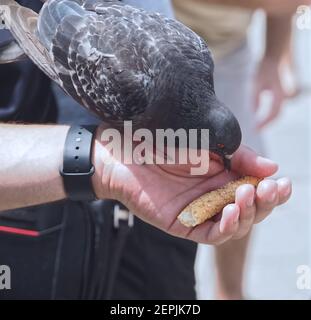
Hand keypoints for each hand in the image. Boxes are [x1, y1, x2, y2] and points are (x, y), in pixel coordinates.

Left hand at [92, 131, 291, 244]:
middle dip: (265, 202)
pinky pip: (211, 235)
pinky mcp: (183, 224)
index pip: (256, 190)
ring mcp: (200, 211)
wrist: (126, 149)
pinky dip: (226, 226)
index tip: (284, 182)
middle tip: (268, 189)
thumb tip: (273, 168)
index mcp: (223, 176)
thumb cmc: (164, 140)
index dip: (273, 190)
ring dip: (248, 213)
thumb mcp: (208, 142)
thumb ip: (238, 156)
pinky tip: (232, 211)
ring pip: (235, 224)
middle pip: (250, 210)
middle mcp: (215, 196)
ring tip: (247, 194)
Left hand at [254, 57, 286, 129]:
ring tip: (258, 123)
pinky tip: (261, 116)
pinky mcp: (284, 93)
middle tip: (255, 129)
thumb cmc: (266, 67)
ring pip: (277, 110)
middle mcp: (287, 95)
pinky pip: (277, 106)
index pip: (274, 113)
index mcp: (280, 93)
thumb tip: (254, 112)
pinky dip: (270, 112)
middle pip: (276, 114)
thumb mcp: (256, 82)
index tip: (256, 130)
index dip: (265, 123)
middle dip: (266, 123)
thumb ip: (255, 98)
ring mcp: (287, 94)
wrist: (277, 53)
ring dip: (268, 117)